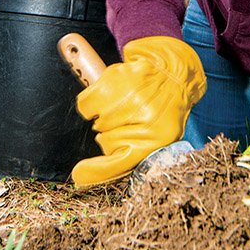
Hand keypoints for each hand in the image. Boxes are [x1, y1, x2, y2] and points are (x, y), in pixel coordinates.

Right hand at [71, 36, 206, 186]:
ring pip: (98, 123)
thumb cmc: (162, 111)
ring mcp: (130, 95)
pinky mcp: (115, 78)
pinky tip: (110, 98)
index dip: (97, 171)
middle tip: (130, 123)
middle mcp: (147, 116)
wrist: (170, 73)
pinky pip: (87, 104)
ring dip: (105, 119)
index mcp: (160, 137)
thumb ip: (128, 158)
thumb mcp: (157, 139)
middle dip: (113, 137)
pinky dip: (92, 104)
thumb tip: (83, 176)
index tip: (79, 175)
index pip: (121, 162)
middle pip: (107, 143)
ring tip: (124, 108)